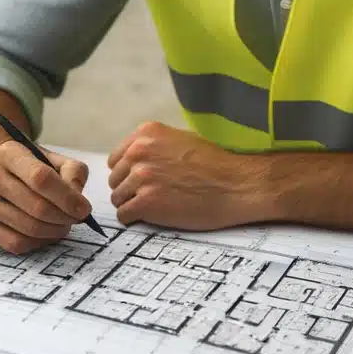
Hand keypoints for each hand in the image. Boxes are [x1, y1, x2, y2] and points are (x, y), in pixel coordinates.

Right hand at [0, 140, 90, 254]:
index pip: (41, 178)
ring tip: (62, 224)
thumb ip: (73, 173)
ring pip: (28, 228)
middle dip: (64, 218)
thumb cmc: (33, 169)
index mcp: (8, 153)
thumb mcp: (55, 160)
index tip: (85, 209)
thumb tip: (77, 199)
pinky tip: (44, 233)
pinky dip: (37, 243)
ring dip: (54, 231)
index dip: (67, 198)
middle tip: (77, 219)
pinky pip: (15, 243)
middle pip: (37, 207)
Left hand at [107, 121, 259, 230]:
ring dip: (133, 205)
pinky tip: (155, 216)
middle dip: (130, 190)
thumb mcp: (181, 139)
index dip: (129, 173)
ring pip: (118, 198)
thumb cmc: (215, 164)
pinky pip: (124, 216)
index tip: (144, 182)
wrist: (236, 185)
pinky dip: (136, 219)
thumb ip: (153, 147)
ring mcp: (141, 177)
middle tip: (153, 196)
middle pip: (115, 179)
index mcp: (146, 134)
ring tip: (157, 207)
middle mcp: (139, 152)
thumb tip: (132, 163)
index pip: (117, 159)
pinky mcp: (147, 202)